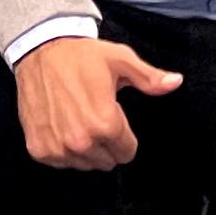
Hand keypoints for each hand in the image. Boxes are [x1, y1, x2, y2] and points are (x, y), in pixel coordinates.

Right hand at [11, 33, 179, 170]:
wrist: (40, 50)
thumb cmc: (81, 56)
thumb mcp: (120, 60)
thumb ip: (149, 78)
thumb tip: (175, 82)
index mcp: (105, 123)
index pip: (127, 153)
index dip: (124, 135)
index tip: (113, 116)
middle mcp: (81, 141)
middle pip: (107, 162)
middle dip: (105, 142)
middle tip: (94, 114)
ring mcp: (58, 148)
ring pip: (84, 164)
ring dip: (84, 147)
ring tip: (76, 117)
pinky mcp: (39, 149)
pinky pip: (60, 162)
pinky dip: (62, 148)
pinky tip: (61, 123)